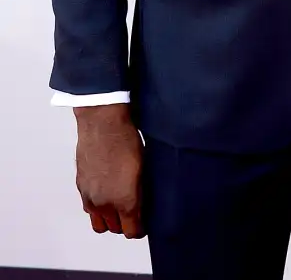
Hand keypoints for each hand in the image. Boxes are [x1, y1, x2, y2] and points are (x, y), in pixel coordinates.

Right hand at [74, 104, 144, 238]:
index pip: (132, 231)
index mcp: (125, 201)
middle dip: (125, 223)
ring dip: (109, 218)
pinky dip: (97, 205)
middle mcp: (105, 204)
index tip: (144, 222)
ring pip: (99, 223)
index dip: (140, 229)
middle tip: (134, 212)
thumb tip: (143, 203)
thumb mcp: (143, 167)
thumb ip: (141, 192)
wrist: (102, 124)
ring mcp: (90, 197)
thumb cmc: (126, 140)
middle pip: (115, 229)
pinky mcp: (81, 187)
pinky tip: (106, 191)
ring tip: (118, 204)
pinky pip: (89, 207)